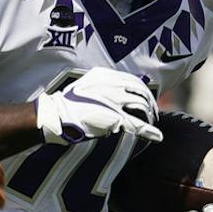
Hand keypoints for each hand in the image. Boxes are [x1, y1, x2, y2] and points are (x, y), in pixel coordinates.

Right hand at [35, 68, 163, 144]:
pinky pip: (137, 124)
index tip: (146, 99)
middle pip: (140, 91)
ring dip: (149, 115)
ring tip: (151, 124)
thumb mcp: (85, 87)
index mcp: (104, 75)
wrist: (55, 116)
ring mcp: (113, 101)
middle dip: (150, 102)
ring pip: (141, 106)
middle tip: (153, 113)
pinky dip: (149, 130)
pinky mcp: (114, 117)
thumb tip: (116, 91)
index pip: (132, 80)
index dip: (143, 90)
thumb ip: (101, 86)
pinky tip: (156, 136)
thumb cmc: (67, 105)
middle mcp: (111, 85)